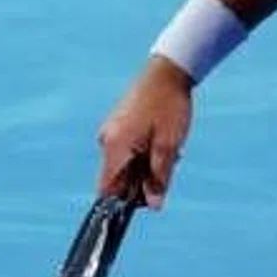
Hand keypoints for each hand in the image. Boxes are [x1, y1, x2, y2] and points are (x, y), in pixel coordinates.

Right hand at [95, 55, 194, 209]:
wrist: (169, 70)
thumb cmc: (169, 105)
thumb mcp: (169, 145)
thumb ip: (159, 177)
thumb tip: (153, 206)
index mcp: (115, 147)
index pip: (107, 190)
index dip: (123, 201)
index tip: (145, 200)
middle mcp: (107, 141)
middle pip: (118, 178)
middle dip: (142, 180)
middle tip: (167, 166)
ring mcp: (112, 132)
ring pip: (126, 164)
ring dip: (147, 165)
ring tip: (169, 149)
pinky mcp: (119, 125)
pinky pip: (128, 150)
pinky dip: (145, 152)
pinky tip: (163, 140)